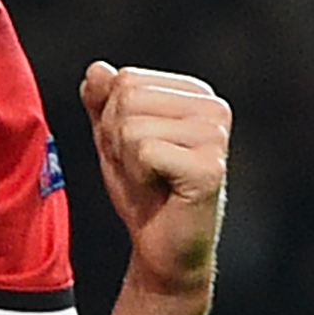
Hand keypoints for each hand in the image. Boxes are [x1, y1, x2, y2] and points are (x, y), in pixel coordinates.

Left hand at [79, 63, 229, 299]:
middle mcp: (214, 108)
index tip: (136, 150)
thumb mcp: (113, 138)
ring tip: (153, 178)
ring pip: (131, 124)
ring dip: (127, 160)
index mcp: (195, 93)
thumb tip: (98, 69)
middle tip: (142, 168)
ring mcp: (216, 136)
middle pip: (126, 97)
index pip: (125, 79)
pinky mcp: (210, 167)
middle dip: (116, 138)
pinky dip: (139, 176)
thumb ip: (102, 101)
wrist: (161, 245)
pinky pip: (144, 151)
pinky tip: (162, 190)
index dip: (112, 120)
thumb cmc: (142, 190)